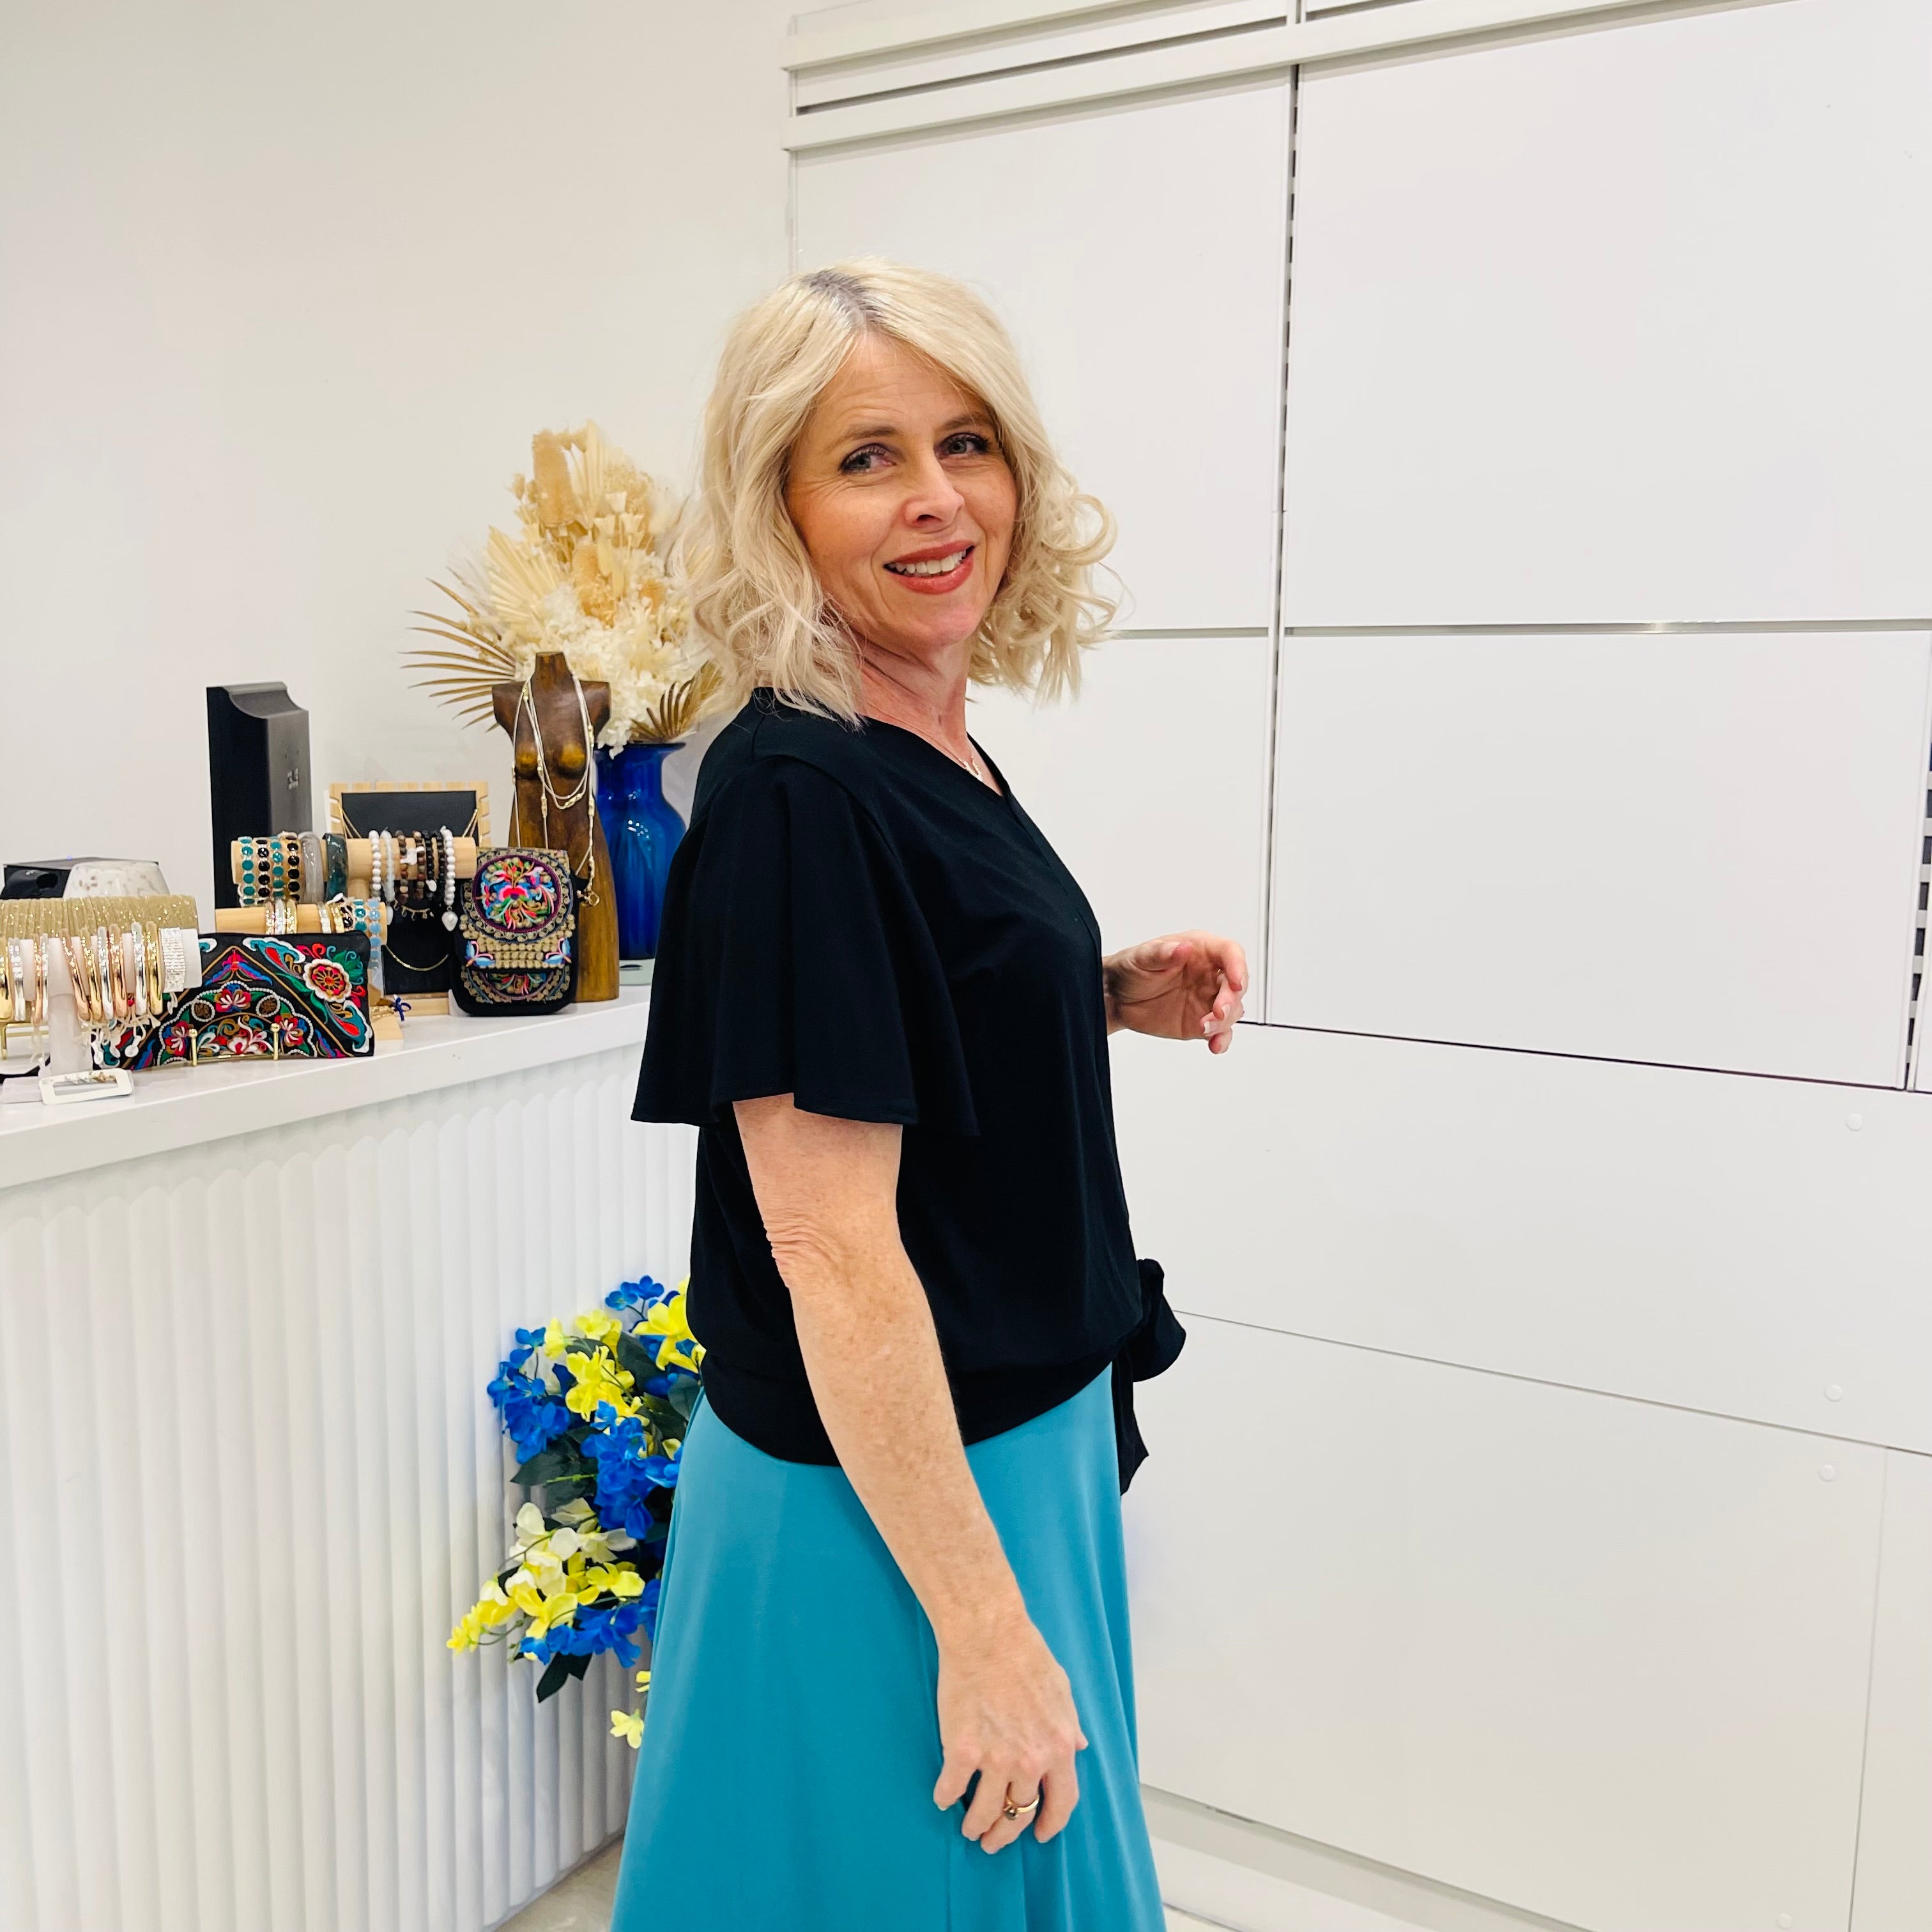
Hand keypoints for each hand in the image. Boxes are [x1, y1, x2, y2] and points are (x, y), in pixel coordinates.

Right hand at [932, 1612, 1087, 1852]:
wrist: (988, 1636)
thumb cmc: (1026, 1656)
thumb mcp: (1062, 1691)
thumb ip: (1069, 1725)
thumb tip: (1078, 1747)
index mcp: (1058, 1747)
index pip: (1062, 1801)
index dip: (1052, 1822)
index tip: (1041, 1834)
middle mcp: (1030, 1761)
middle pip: (1019, 1812)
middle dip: (1006, 1833)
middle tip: (994, 1841)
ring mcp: (995, 1758)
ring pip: (986, 1810)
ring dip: (977, 1825)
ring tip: (970, 1829)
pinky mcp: (962, 1749)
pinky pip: (952, 1786)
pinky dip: (945, 1797)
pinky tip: (942, 1799)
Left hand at [1103, 931, 1247, 1052]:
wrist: (1115, 998)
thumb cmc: (1130, 969)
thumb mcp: (1141, 957)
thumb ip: (1162, 953)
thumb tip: (1183, 948)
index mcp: (1199, 950)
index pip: (1230, 952)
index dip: (1238, 966)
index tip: (1236, 982)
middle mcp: (1209, 974)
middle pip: (1236, 984)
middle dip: (1232, 999)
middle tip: (1218, 1012)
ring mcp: (1207, 999)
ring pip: (1233, 1010)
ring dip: (1225, 1021)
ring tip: (1204, 1028)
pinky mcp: (1202, 1021)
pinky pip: (1221, 1031)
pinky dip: (1222, 1039)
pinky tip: (1214, 1045)